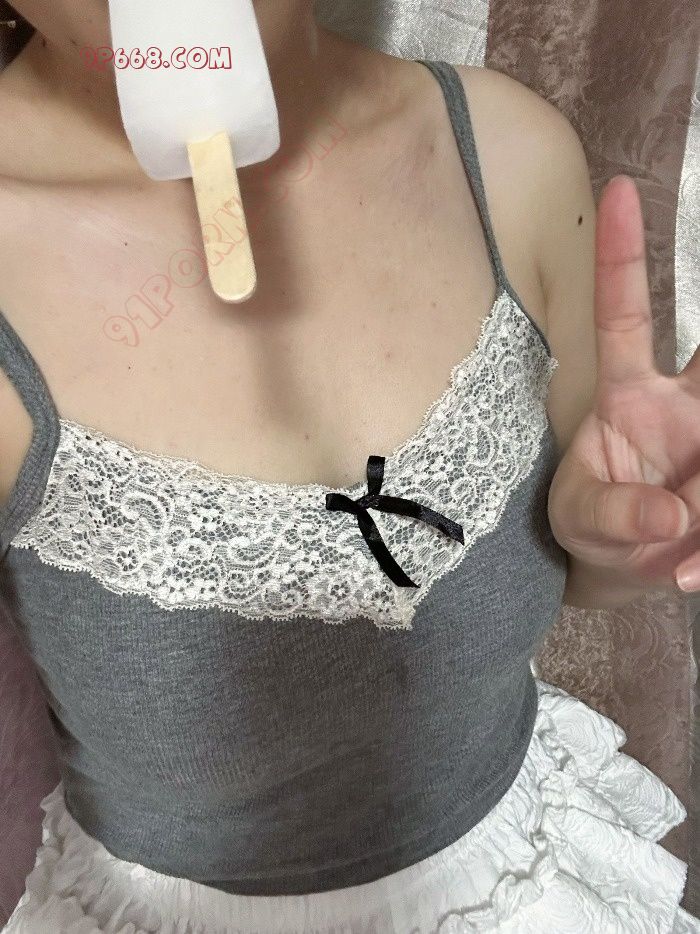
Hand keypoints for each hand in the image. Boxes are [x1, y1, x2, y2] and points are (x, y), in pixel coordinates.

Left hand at [547, 175, 699, 593]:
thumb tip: (674, 515)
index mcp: (628, 394)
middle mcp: (685, 401)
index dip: (621, 258)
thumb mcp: (581, 519)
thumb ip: (616, 513)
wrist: (622, 565)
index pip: (626, 316)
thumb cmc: (587, 524)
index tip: (617, 191)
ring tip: (675, 560)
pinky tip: (685, 573)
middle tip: (696, 390)